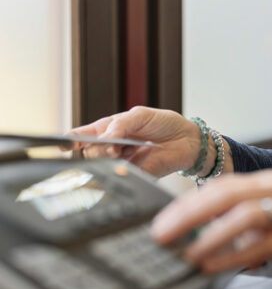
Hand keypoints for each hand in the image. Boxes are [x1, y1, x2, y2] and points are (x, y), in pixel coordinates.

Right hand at [67, 106, 202, 176]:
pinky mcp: (135, 173)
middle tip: (115, 145)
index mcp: (109, 129)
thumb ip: (122, 123)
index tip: (67, 145)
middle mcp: (112, 147)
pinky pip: (125, 173)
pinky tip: (143, 153)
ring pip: (105, 165)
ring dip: (115, 156)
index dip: (71, 141)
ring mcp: (123, 161)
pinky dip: (132, 163)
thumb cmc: (165, 124)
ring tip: (131, 147)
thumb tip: (106, 135)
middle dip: (99, 149)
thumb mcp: (142, 115)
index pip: (82, 136)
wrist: (188, 139)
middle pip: (90, 152)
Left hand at [151, 169, 271, 273]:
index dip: (186, 202)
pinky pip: (264, 244)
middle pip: (226, 194)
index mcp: (266, 181)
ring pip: (245, 215)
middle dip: (189, 214)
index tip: (161, 220)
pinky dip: (236, 255)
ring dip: (211, 235)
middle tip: (162, 233)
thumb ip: (242, 213)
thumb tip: (200, 229)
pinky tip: (216, 266)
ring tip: (188, 252)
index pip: (219, 185)